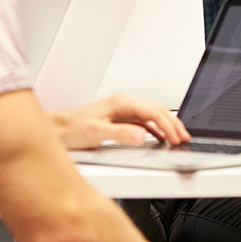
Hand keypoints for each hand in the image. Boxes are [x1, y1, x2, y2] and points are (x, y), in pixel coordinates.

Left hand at [48, 93, 190, 149]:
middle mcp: (122, 103)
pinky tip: (159, 137)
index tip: (177, 138)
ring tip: (178, 137)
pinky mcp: (118, 119)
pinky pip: (143, 121)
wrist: (56, 131)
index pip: (153, 112)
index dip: (169, 125)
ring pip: (151, 115)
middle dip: (173, 124)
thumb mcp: (97, 133)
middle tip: (184, 137)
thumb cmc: (71, 130)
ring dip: (166, 125)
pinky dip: (155, 128)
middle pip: (156, 110)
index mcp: (121, 103)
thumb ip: (121, 135)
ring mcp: (121, 110)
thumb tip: (142, 136)